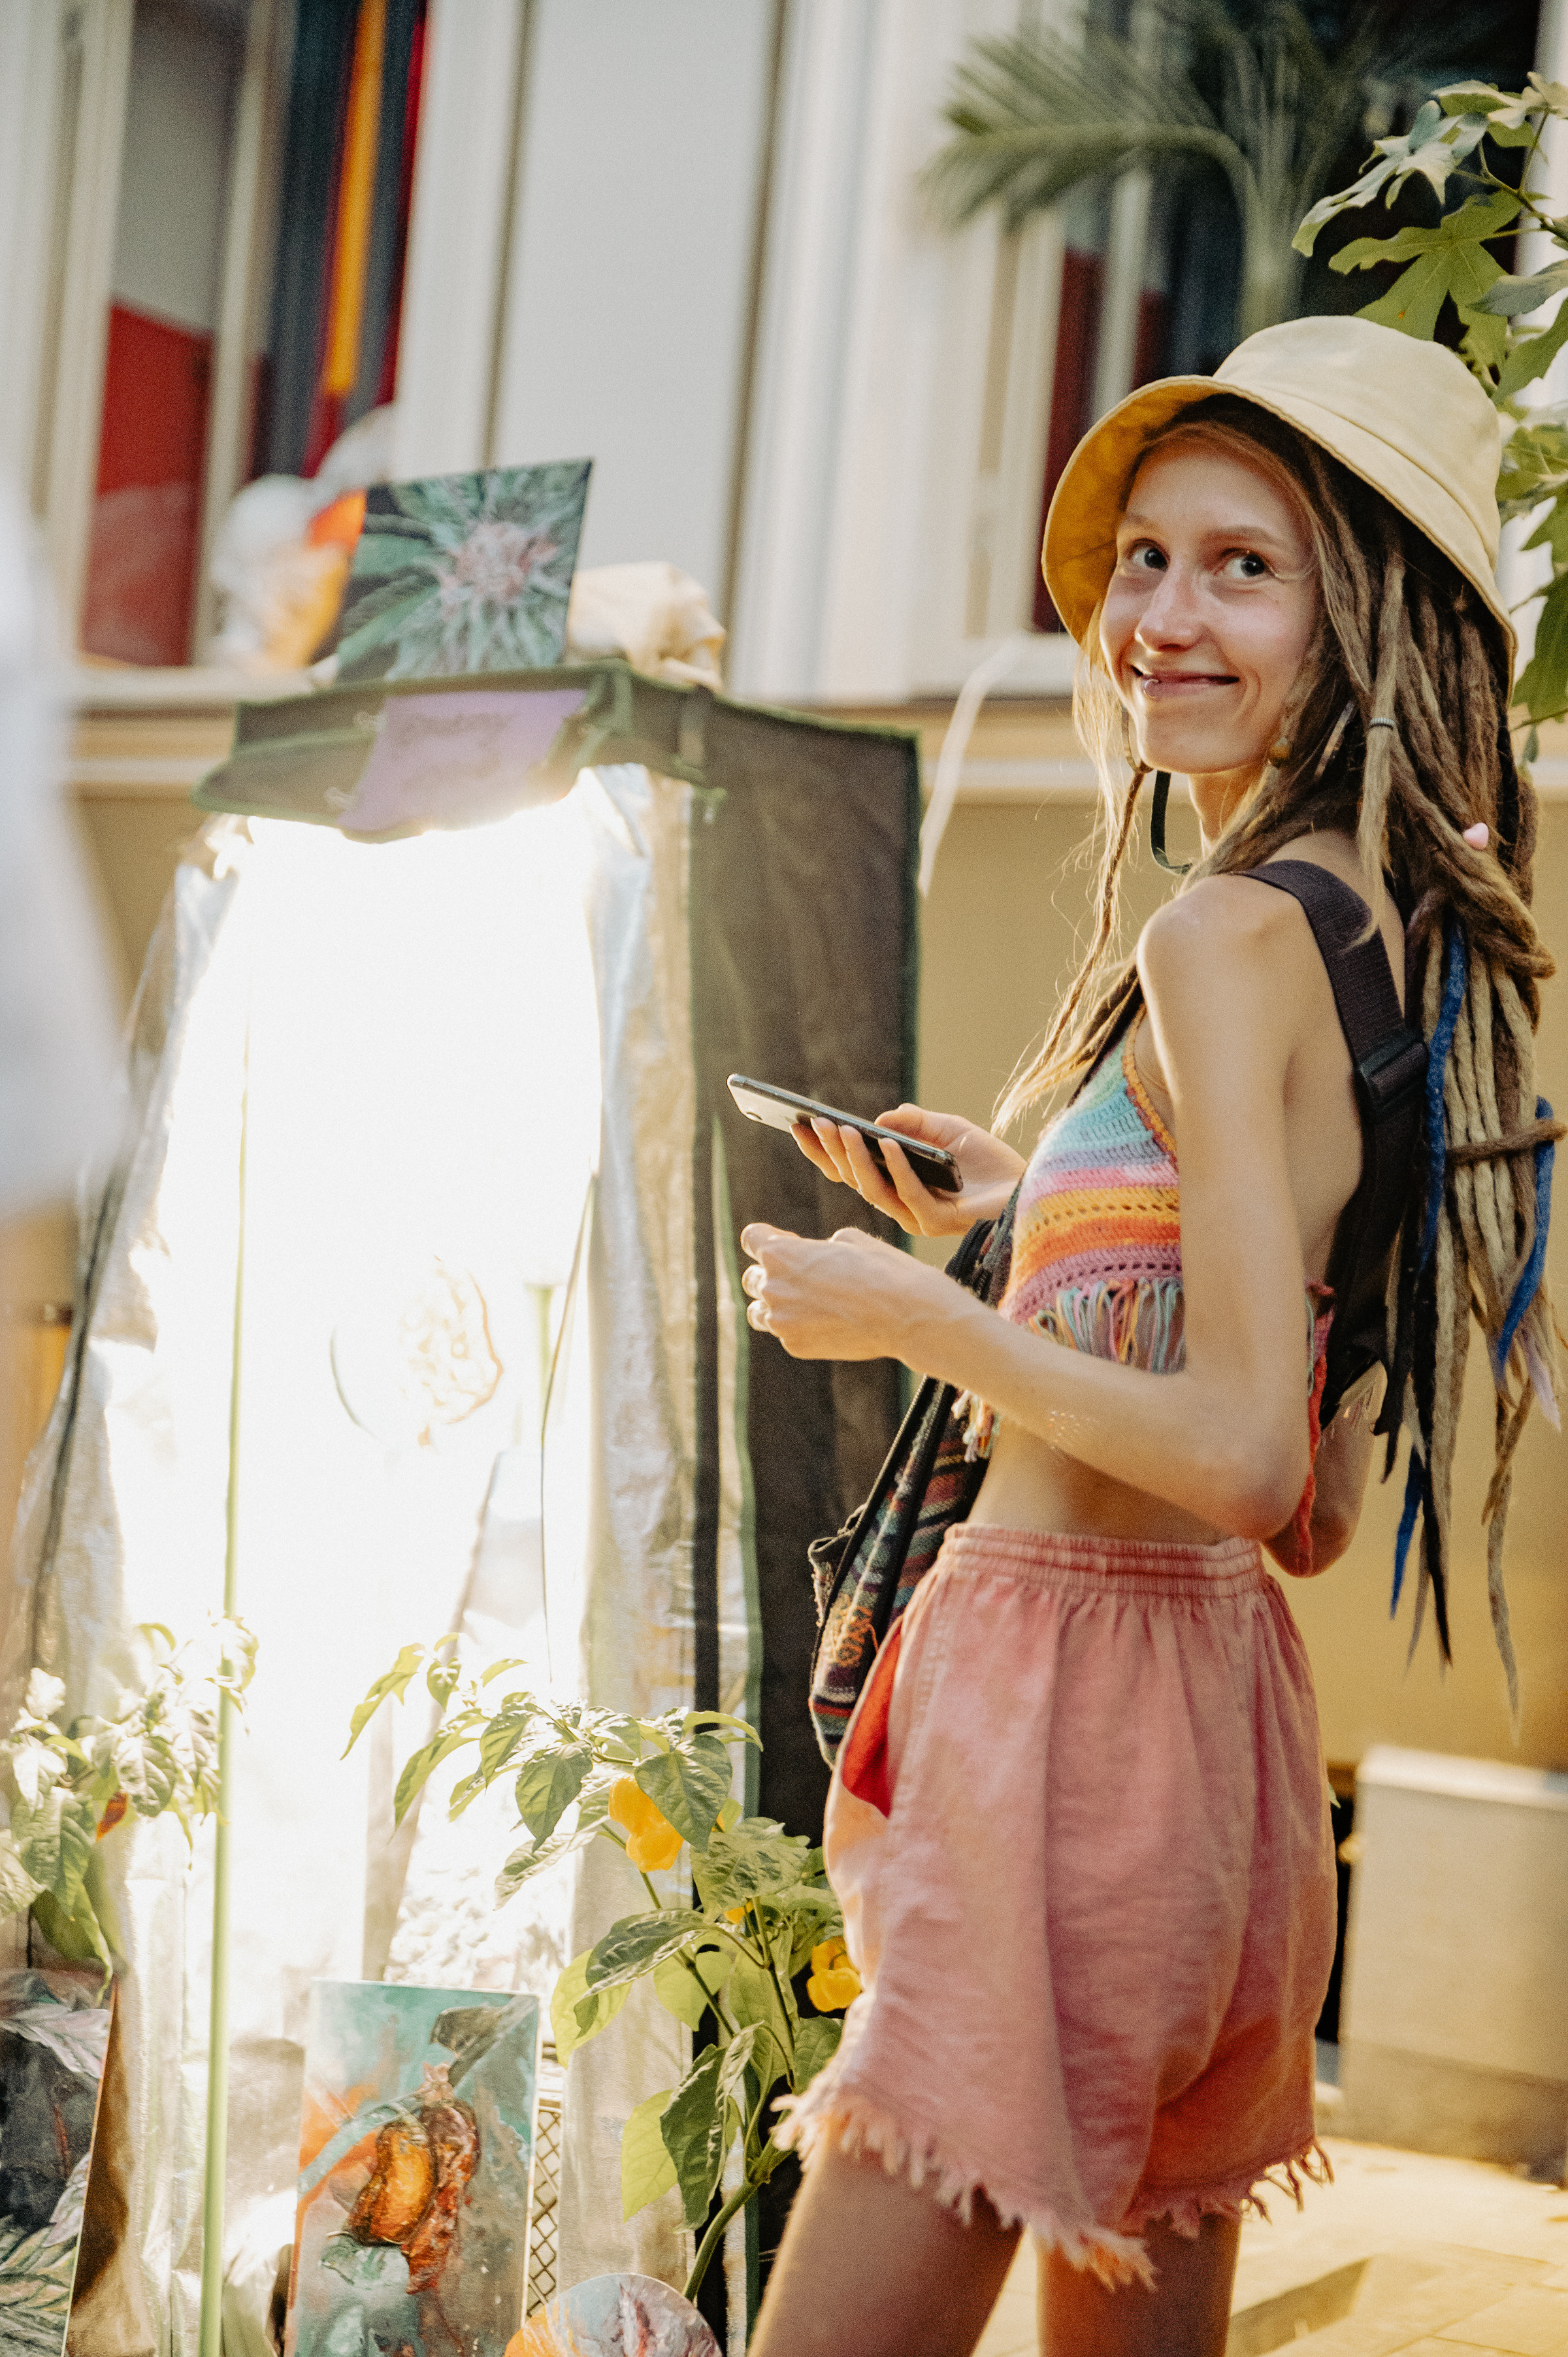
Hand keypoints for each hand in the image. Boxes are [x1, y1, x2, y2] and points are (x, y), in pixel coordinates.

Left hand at [739, 1222, 946, 1360]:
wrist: (908, 1316)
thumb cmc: (884, 1270)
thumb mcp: (851, 1240)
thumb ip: (818, 1246)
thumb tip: (814, 1257)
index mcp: (781, 1253)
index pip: (752, 1239)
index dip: (770, 1238)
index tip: (789, 1243)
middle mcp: (772, 1287)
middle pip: (752, 1278)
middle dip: (774, 1274)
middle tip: (805, 1277)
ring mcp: (781, 1321)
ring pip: (760, 1312)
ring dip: (777, 1305)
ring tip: (808, 1303)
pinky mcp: (795, 1346)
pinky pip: (785, 1334)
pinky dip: (799, 1328)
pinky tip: (829, 1323)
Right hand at [789, 1103, 1023, 1237]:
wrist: (1029, 1189)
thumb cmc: (992, 1164)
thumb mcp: (951, 1131)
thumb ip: (917, 1123)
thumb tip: (878, 1120)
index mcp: (897, 1184)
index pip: (851, 1170)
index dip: (824, 1150)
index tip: (799, 1124)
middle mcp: (900, 1205)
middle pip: (853, 1181)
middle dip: (831, 1152)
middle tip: (813, 1123)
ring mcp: (916, 1217)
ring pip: (874, 1191)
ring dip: (857, 1158)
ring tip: (844, 1129)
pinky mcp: (937, 1222)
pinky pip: (909, 1194)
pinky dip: (896, 1168)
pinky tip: (888, 1144)